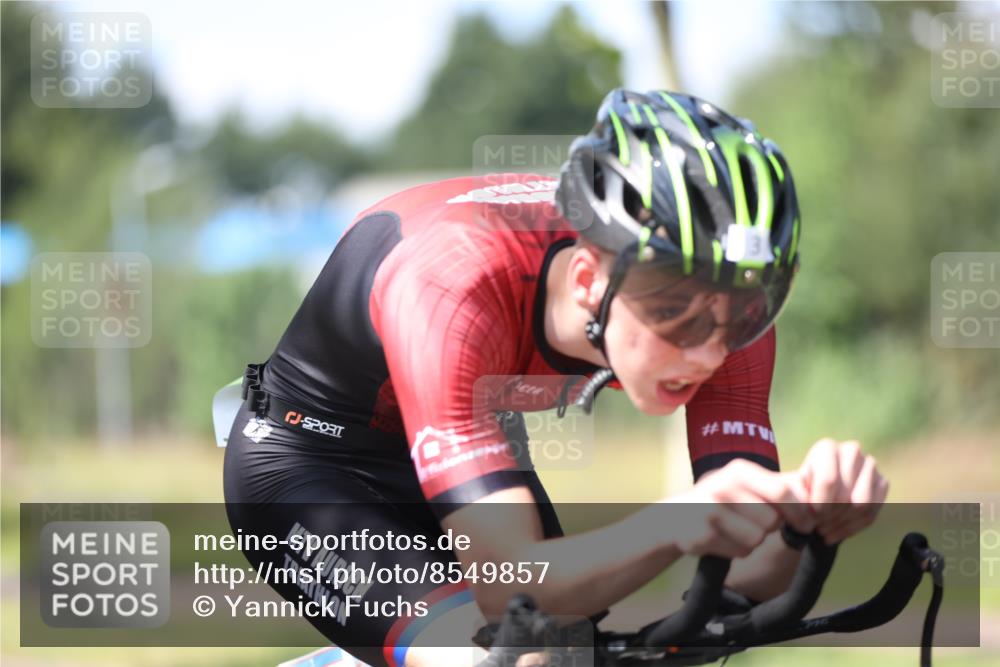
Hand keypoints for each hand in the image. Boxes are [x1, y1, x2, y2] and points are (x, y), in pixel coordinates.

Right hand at [667, 459, 813, 559]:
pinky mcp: (702, 534)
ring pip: (757, 538)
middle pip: (772, 520)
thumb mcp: (748, 484)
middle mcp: (723, 486)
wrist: (675, 516)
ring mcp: (710, 510)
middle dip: (773, 527)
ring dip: (754, 540)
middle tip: (761, 524)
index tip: (806, 524)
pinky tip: (723, 539)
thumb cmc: (723, 499)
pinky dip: (738, 551)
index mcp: (740, 470)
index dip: (800, 512)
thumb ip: (782, 486)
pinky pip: (740, 551)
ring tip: (736, 529)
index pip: (783, 492)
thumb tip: (817, 491)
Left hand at [798, 439, 889, 544]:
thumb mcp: (790, 489)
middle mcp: (851, 450)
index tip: (811, 515)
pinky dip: (852, 528)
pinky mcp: (882, 481)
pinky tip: (835, 535)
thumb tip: (803, 500)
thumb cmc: (800, 489)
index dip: (819, 503)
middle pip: (845, 494)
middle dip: (829, 516)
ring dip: (840, 524)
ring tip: (823, 531)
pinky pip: (872, 512)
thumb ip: (793, 492)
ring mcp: (870, 465)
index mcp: (827, 447)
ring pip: (861, 505)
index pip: (829, 481)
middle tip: (816, 527)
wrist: (816, 494)